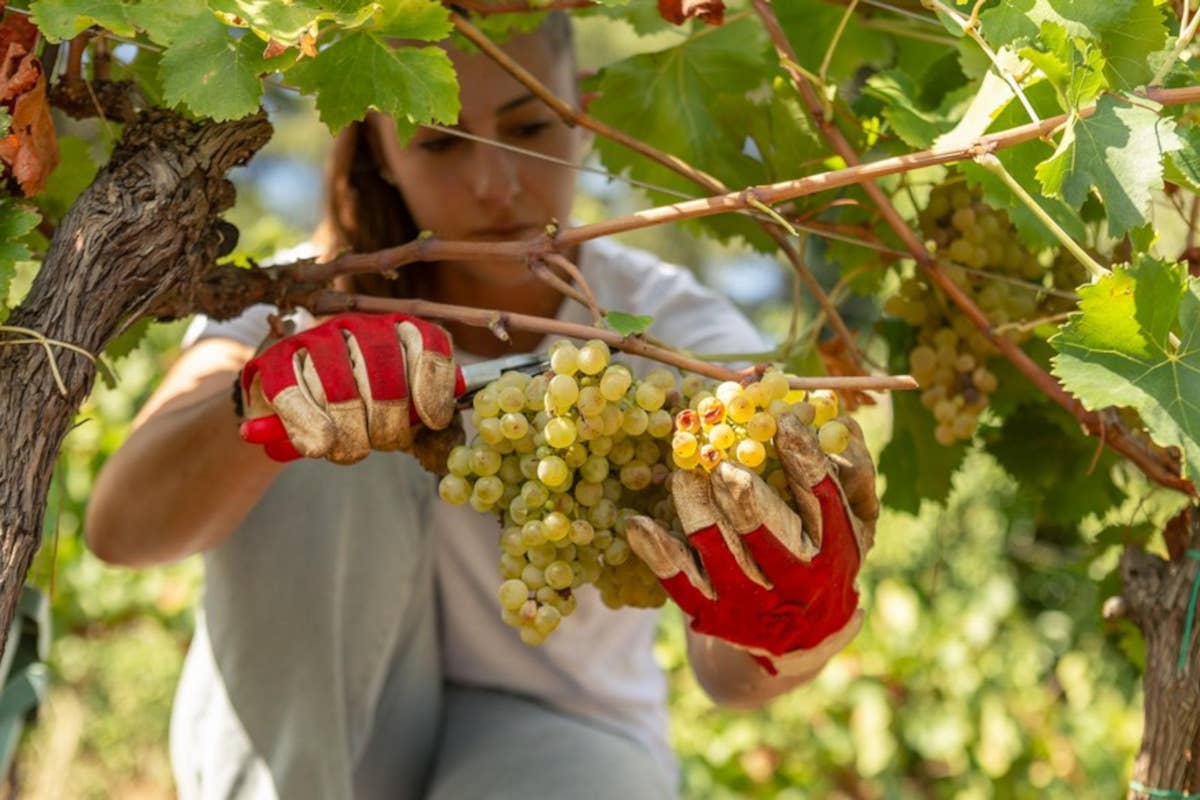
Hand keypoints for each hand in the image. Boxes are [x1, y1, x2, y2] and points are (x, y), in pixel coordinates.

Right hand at [238, 313, 463, 463]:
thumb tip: (440, 423)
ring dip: (350, 433)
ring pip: (341, 390)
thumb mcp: (393, 405)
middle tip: (383, 442)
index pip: (426, 342)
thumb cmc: (355, 406)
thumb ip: (417, 410)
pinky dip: (310, 425)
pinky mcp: (274, 359)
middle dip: (387, 422)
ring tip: (350, 449)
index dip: (433, 385)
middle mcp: (358, 325)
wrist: (290, 400)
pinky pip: (294, 395)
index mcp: (397, 329)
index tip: (433, 420)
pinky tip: (320, 443)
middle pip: (385, 373)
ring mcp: (314, 338)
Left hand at [627, 413, 877, 673]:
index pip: (821, 498)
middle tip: (721, 459)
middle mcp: (796, 579)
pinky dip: (656, 549)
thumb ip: (850, 465)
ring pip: (717, 549)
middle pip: (766, 529)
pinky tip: (637, 523)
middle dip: (742, 492)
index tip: (782, 420)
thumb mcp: (855, 516)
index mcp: (836, 547)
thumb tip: (827, 410)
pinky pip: (678, 580)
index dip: (804, 458)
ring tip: (683, 473)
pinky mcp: (712, 614)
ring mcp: (751, 600)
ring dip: (695, 506)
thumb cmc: (827, 552)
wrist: (804, 635)